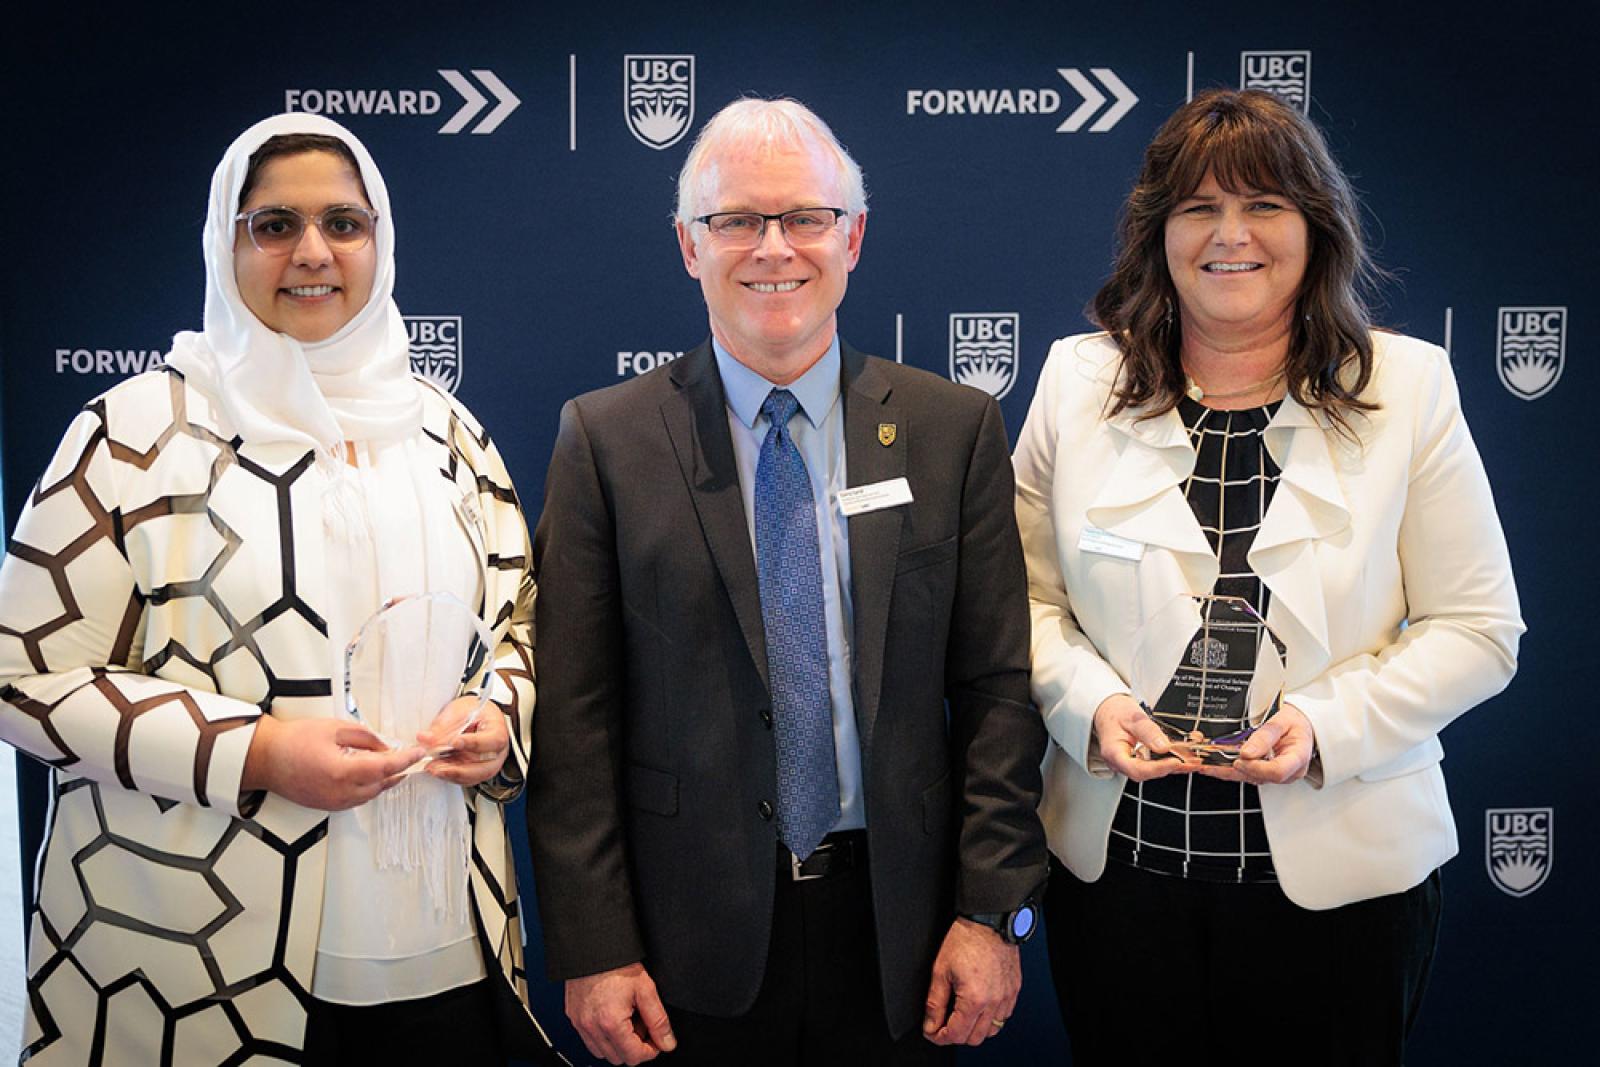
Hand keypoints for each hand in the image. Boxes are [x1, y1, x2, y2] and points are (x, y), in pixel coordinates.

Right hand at [241, 715, 422, 810]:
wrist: (265, 758)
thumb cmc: (292, 741)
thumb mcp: (335, 728)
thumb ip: (365, 737)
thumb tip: (384, 745)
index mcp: (343, 772)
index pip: (386, 768)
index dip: (406, 760)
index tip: (418, 753)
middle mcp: (340, 792)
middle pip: (382, 784)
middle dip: (398, 770)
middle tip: (408, 756)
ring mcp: (333, 802)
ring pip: (371, 794)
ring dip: (384, 780)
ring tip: (390, 763)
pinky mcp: (328, 806)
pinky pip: (358, 799)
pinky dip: (369, 787)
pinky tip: (370, 774)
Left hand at [420, 696, 510, 785]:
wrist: (477, 718)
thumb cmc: (473, 712)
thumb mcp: (458, 710)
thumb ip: (443, 725)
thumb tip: (426, 738)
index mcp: (498, 730)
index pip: (491, 740)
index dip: (473, 743)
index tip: (454, 742)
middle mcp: (497, 752)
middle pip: (484, 767)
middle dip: (458, 769)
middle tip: (437, 765)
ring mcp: (488, 764)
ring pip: (472, 776)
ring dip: (450, 774)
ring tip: (432, 768)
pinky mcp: (476, 772)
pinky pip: (464, 779)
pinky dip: (449, 776)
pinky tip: (437, 769)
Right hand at [565, 962, 675, 1064]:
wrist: (592, 945)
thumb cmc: (616, 962)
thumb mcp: (646, 989)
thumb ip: (658, 1020)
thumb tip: (667, 1042)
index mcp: (611, 1022)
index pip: (634, 1056)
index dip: (651, 1050)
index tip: (656, 1039)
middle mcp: (591, 1027)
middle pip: (618, 1058)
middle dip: (634, 1046)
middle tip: (642, 1023)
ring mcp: (580, 1023)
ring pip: (602, 1052)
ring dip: (617, 1043)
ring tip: (627, 1018)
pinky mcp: (573, 1017)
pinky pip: (589, 1040)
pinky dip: (602, 1035)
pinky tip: (612, 1015)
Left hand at [921, 918, 1021, 1046]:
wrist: (989, 921)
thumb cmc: (965, 940)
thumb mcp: (941, 971)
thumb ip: (935, 1003)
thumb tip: (931, 1025)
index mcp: (974, 1000)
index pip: (956, 1035)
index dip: (939, 1038)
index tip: (932, 1032)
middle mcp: (994, 1002)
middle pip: (974, 1038)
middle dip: (956, 1035)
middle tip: (943, 1024)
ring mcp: (1007, 997)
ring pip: (991, 1031)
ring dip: (974, 1029)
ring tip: (961, 1016)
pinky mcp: (1014, 990)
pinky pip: (1004, 1017)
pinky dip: (991, 1019)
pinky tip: (979, 1008)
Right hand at [1093, 693, 1198, 780]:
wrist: (1107, 709)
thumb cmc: (1114, 712)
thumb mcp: (1132, 716)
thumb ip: (1148, 731)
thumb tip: (1164, 747)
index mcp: (1114, 752)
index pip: (1136, 769)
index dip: (1158, 768)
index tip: (1175, 761)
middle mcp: (1120, 762)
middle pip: (1145, 773)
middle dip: (1169, 768)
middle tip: (1189, 762)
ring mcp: (1128, 762)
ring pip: (1152, 771)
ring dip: (1173, 767)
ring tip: (1192, 761)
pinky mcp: (1137, 760)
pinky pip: (1153, 764)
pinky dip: (1168, 761)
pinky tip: (1183, 758)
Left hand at [1199, 703, 1315, 785]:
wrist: (1300, 725)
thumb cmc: (1294, 723)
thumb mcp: (1282, 720)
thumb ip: (1265, 736)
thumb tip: (1247, 753)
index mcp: (1298, 757)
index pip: (1278, 771)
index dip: (1256, 767)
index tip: (1240, 758)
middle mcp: (1288, 771)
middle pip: (1259, 777)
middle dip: (1231, 771)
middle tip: (1208, 763)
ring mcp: (1275, 774)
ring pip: (1248, 778)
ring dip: (1224, 771)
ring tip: (1202, 764)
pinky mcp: (1264, 773)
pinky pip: (1245, 774)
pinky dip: (1227, 770)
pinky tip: (1210, 766)